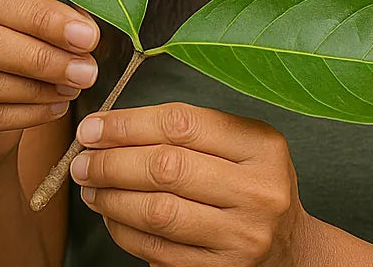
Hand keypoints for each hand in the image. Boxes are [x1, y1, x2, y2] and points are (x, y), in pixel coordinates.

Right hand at [0, 0, 100, 162]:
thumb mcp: (17, 12)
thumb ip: (46, 12)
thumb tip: (86, 26)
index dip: (41, 16)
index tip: (86, 35)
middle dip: (41, 56)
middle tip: (85, 69)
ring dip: (37, 87)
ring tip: (73, 86)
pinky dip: (25, 113)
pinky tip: (54, 106)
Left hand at [70, 101, 317, 265]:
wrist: (289, 247)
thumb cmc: (254, 183)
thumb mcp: (244, 144)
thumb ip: (193, 131)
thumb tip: (114, 126)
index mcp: (263, 145)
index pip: (183, 124)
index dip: (129, 123)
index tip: (94, 126)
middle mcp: (257, 190)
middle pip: (167, 167)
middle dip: (112, 161)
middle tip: (83, 159)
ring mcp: (241, 236)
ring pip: (158, 211)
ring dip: (113, 197)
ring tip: (90, 186)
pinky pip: (158, 249)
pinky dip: (125, 231)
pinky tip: (111, 216)